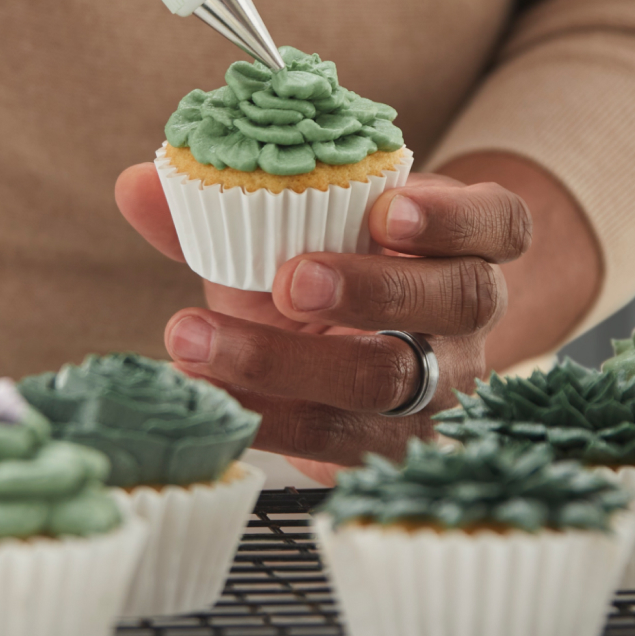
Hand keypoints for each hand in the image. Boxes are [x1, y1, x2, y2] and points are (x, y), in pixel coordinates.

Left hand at [115, 163, 544, 473]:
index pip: (498, 224)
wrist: (350, 370)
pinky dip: (266, 420)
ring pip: (390, 383)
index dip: (454, 218)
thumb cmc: (328, 279)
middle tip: (291, 280)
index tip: (388, 209)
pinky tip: (208, 399)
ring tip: (200, 340)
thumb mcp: (293, 236)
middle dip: (374, 289)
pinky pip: (337, 445)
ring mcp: (437, 393)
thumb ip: (224, 208)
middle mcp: (465, 322)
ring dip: (288, 362)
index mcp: (463, 248)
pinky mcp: (391, 452)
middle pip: (456, 301)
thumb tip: (136, 183)